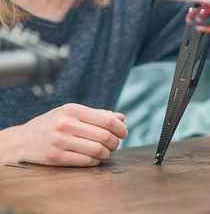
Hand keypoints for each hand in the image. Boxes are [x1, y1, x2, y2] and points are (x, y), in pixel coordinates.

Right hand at [7, 103, 126, 166]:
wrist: (22, 140)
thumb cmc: (53, 124)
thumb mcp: (72, 113)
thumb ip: (97, 114)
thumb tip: (122, 118)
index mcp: (73, 110)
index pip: (106, 119)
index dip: (120, 128)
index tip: (124, 133)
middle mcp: (67, 124)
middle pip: (104, 136)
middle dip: (115, 142)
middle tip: (116, 144)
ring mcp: (60, 141)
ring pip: (96, 150)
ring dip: (107, 153)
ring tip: (107, 152)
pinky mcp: (56, 157)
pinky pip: (85, 161)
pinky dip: (95, 161)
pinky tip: (95, 159)